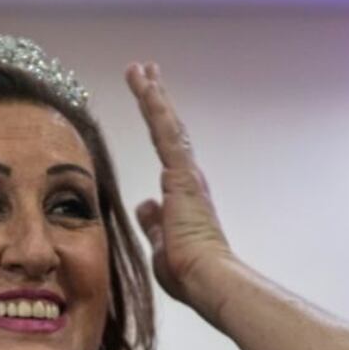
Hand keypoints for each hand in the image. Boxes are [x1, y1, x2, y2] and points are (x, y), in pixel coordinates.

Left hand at [126, 62, 234, 314]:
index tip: (152, 109)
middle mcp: (189, 180)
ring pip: (167, 125)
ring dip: (153, 95)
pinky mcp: (182, 174)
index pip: (168, 154)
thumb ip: (153, 224)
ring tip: (141, 69)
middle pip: (170, 131)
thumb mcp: (161, 246)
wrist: (208, 281)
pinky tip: (145, 83)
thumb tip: (145, 205)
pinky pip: (165, 131)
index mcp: (184, 197)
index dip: (159, 129)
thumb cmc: (189, 274)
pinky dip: (154, 105)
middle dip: (157, 101)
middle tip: (146, 73)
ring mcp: (187, 175)